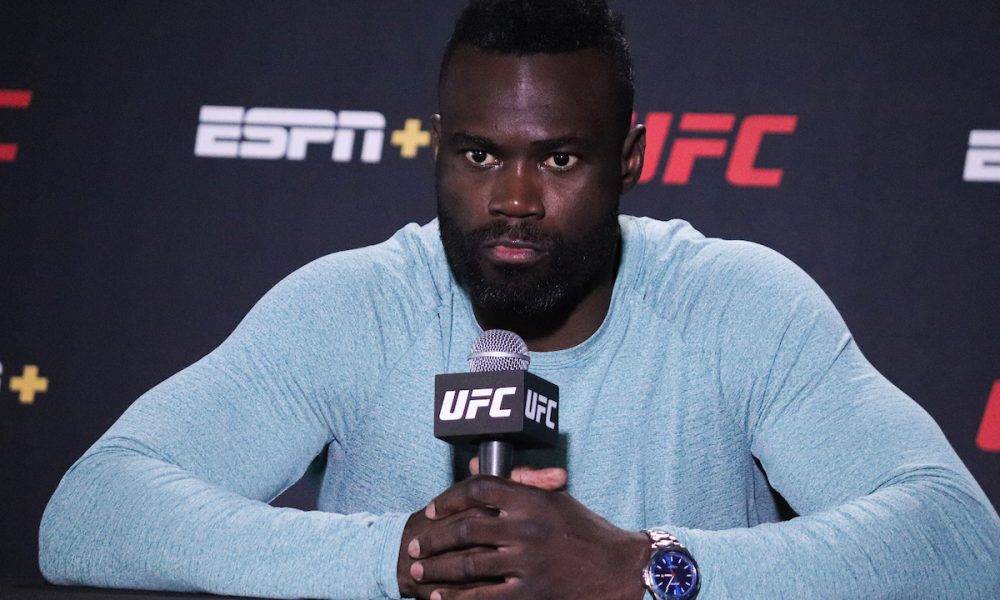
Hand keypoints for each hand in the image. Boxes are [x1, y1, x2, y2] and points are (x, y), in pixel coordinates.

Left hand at [404, 475, 651, 599]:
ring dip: (437, 568)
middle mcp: (527, 528)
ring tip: (419, 570)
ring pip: (467, 563)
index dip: (449, 498)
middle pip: (465, 527)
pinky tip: (441, 598)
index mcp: (532, 499)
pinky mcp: (531, 593)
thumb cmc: (585, 531)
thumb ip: (515, 482)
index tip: (432, 511)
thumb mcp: (554, 498)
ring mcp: (528, 562)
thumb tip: (474, 465)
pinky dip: (456, 598)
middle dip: (433, 538)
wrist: (619, 570)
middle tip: (414, 545)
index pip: (479, 488)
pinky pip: (482, 597)